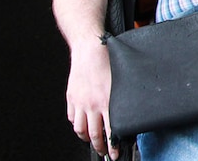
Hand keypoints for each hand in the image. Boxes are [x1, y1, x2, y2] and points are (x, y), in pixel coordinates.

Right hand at [66, 40, 117, 158]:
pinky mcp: (71, 98)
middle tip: (104, 152)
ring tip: (92, 141)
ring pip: (80, 129)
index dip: (112, 145)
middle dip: (100, 147)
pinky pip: (72, 118)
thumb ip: (122, 98)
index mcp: (106, 101)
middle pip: (94, 134)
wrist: (89, 48)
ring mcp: (79, 102)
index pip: (110, 131)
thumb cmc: (107, 60)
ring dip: (87, 138)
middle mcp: (91, 104)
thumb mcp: (120, 81)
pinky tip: (82, 125)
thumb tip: (127, 112)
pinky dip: (77, 125)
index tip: (114, 153)